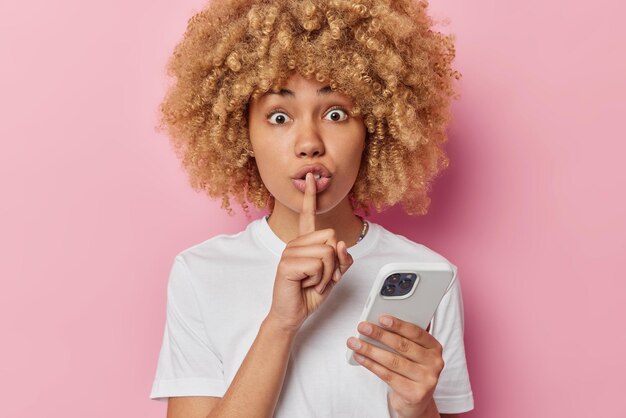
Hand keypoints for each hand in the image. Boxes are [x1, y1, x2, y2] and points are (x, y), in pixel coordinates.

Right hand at [267, 172, 353, 331]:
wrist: (292, 314)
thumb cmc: (310, 294)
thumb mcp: (333, 276)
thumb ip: (342, 260)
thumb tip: (342, 244)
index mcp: (305, 242)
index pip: (309, 215)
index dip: (311, 195)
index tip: (313, 176)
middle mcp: (296, 243)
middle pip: (332, 238)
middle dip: (334, 263)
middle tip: (321, 277)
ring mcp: (290, 252)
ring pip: (328, 253)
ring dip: (327, 274)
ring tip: (313, 283)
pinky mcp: (287, 264)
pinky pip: (318, 265)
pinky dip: (320, 280)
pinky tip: (307, 285)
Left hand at [346, 315, 443, 417]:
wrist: (416, 401)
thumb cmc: (410, 370)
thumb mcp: (413, 352)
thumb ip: (403, 337)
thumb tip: (380, 322)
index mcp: (434, 347)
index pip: (416, 332)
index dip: (398, 324)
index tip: (381, 318)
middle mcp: (434, 363)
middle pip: (402, 346)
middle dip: (379, 335)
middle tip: (362, 327)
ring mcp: (426, 380)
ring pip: (393, 361)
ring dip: (370, 350)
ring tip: (354, 343)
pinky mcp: (415, 394)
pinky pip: (388, 376)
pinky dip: (371, 365)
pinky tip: (360, 357)